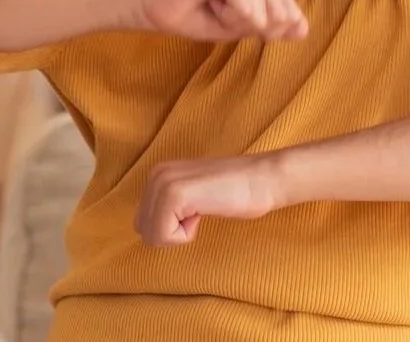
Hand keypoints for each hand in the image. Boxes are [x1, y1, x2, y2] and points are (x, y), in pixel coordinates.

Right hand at [131, 0, 308, 42]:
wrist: (155, 9)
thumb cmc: (197, 15)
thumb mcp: (242, 26)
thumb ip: (274, 26)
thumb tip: (305, 30)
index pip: (289, 12)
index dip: (262, 28)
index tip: (231, 16)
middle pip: (280, 17)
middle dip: (249, 26)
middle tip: (221, 11)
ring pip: (263, 16)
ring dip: (234, 22)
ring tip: (214, 5)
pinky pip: (247, 12)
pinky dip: (226, 17)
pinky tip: (209, 1)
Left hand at [135, 155, 288, 242]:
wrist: (265, 179)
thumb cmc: (237, 193)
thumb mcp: (192, 197)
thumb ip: (170, 207)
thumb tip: (149, 231)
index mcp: (158, 174)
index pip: (144, 222)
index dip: (173, 227)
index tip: (198, 209)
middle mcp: (156, 174)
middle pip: (144, 231)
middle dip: (172, 232)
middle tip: (201, 212)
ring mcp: (163, 183)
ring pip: (152, 235)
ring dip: (179, 233)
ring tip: (203, 211)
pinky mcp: (175, 195)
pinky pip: (164, 236)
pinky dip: (185, 235)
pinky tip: (204, 213)